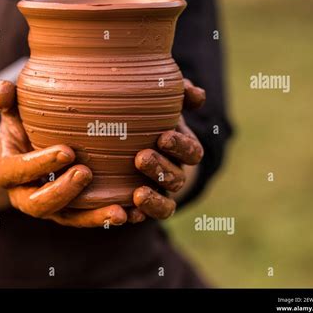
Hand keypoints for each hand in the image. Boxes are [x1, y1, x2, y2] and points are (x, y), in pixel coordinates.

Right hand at [0, 80, 127, 226]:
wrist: (36, 147)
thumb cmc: (25, 124)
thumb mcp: (13, 109)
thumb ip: (4, 98)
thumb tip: (1, 92)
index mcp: (9, 172)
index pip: (15, 172)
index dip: (37, 164)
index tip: (66, 151)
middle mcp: (26, 196)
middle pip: (38, 205)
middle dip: (62, 192)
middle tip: (86, 173)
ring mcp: (52, 208)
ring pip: (69, 219)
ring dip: (93, 217)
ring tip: (120, 211)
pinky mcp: (73, 213)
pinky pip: (90, 220)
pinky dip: (110, 218)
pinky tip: (135, 214)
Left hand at [128, 79, 205, 222]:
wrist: (115, 138)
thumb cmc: (141, 115)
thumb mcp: (156, 102)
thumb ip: (177, 94)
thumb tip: (197, 95)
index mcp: (180, 148)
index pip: (191, 151)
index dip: (181, 146)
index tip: (162, 137)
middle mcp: (173, 172)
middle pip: (177, 178)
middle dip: (161, 169)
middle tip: (140, 157)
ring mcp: (158, 192)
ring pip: (166, 204)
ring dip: (155, 199)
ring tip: (137, 193)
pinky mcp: (140, 207)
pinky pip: (145, 217)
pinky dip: (139, 217)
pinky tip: (126, 214)